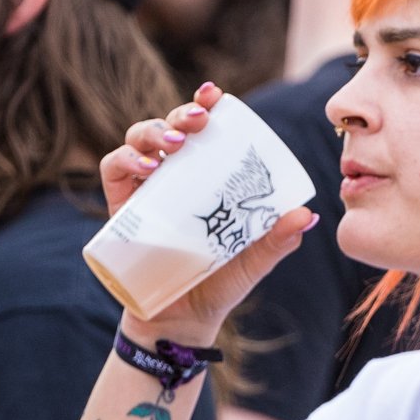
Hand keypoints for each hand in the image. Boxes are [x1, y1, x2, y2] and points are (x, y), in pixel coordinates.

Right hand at [102, 85, 315, 347]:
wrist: (182, 323)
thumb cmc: (218, 283)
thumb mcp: (253, 259)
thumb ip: (277, 238)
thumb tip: (306, 215)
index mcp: (201, 177)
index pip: (200, 130)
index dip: (204, 104)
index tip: (216, 96)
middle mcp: (170, 176)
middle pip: (169, 127)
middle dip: (182, 113)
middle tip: (199, 121)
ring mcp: (142, 190)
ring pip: (138, 139)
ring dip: (154, 131)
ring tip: (176, 144)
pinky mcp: (119, 209)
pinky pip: (113, 170)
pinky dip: (126, 161)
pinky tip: (147, 168)